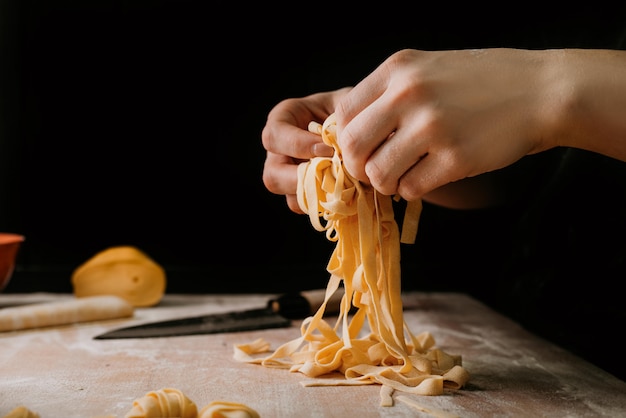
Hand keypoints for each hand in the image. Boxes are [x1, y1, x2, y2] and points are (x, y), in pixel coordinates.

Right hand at [261, 89, 350, 212]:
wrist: (368, 127)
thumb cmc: (353, 107)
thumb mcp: (348, 103)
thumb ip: (343, 117)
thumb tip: (343, 146)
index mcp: (284, 120)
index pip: (274, 136)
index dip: (298, 145)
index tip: (328, 149)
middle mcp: (281, 152)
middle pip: (273, 175)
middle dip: (302, 180)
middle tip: (333, 175)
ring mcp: (293, 178)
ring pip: (292, 199)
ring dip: (320, 196)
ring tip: (346, 184)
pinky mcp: (310, 194)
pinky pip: (313, 209)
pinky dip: (332, 204)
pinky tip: (352, 192)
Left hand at [334, 48, 558, 200]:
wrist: (540, 91)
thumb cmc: (481, 82)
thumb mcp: (428, 69)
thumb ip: (388, 94)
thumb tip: (349, 134)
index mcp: (398, 69)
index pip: (343, 114)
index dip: (345, 139)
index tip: (361, 149)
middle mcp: (409, 94)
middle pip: (352, 146)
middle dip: (357, 167)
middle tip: (374, 171)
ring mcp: (433, 127)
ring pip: (378, 173)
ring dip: (386, 183)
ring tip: (402, 176)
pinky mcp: (456, 158)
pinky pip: (411, 188)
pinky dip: (413, 190)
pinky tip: (427, 177)